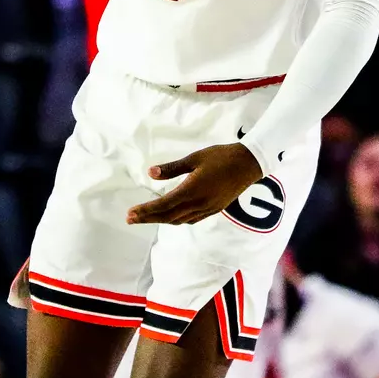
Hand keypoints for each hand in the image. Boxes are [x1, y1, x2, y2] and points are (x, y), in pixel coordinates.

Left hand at [127, 143, 263, 225]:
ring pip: (178, 220)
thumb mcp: (194, 158)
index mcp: (192, 190)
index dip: (145, 211)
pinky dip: (176, 220)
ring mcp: (207, 209)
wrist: (248, 164)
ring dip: (160, 220)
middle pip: (168, 216)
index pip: (163, 205)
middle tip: (130, 219)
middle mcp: (198, 204)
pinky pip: (190, 220)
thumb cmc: (221, 157)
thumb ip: (172, 168)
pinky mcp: (213, 209)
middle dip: (148, 218)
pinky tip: (170, 216)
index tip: (130, 213)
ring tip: (145, 218)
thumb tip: (150, 173)